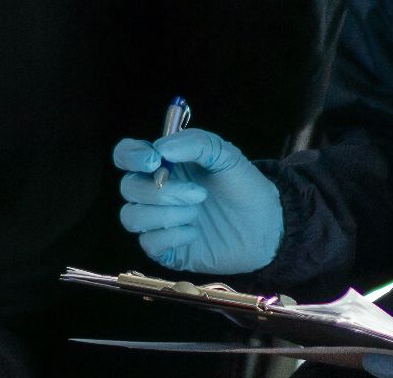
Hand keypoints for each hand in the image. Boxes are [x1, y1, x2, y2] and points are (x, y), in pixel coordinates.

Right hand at [112, 127, 282, 273]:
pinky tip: (194, 232)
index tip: (154, 161)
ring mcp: (157, 222)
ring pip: (131, 216)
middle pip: (128, 187)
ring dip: (166, 214)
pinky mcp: (165, 250)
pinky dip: (171, 236)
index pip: (126, 155)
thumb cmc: (243, 187)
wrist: (266, 226)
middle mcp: (154, 191)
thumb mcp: (226, 155)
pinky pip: (148, 243)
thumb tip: (161, 149)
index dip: (131, 156)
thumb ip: (196, 143)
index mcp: (163, 164)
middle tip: (199, 194)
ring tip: (198, 213)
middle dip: (163, 191)